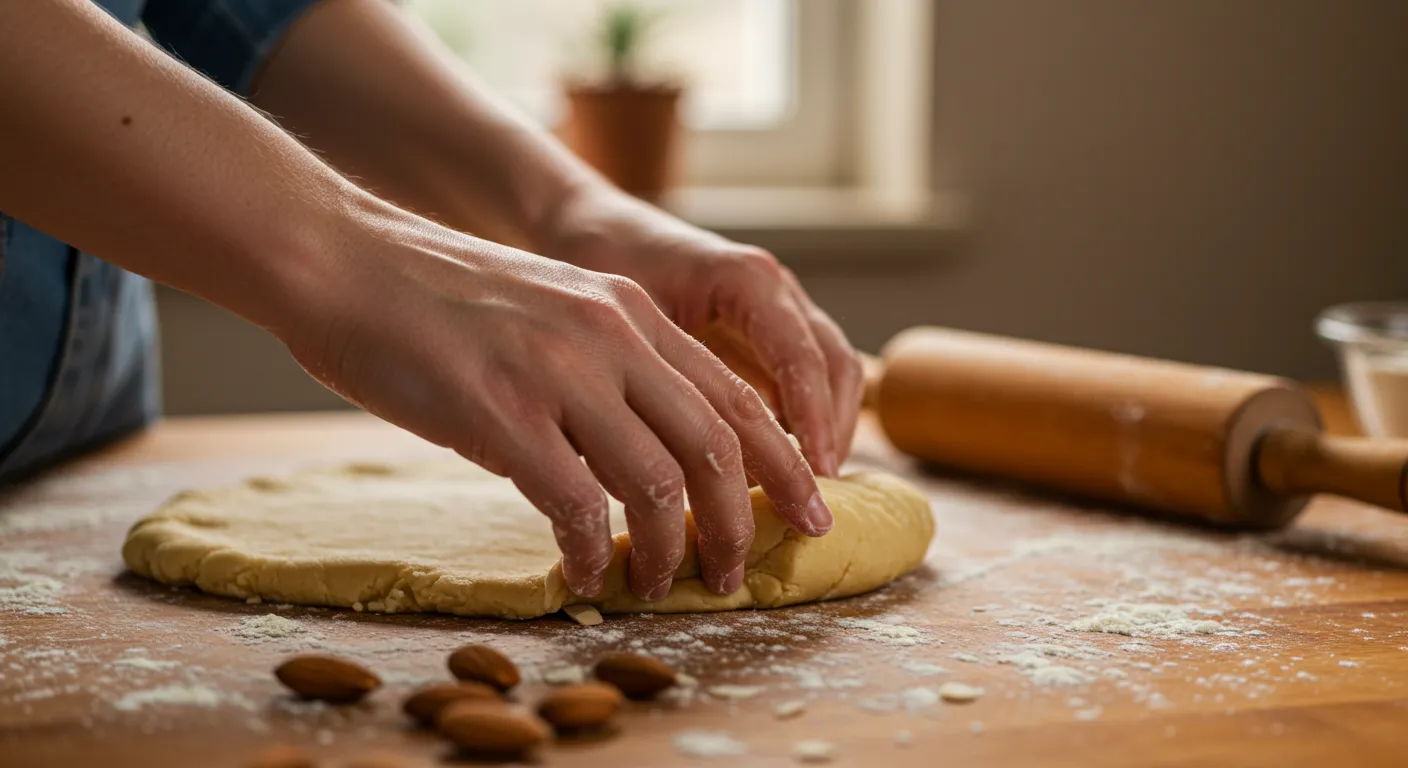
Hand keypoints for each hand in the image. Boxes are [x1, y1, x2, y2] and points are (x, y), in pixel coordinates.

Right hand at [280, 201, 833, 601]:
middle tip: (738, 572)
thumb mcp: (555, 311)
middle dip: (741, 522)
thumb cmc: (442, 299)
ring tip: (659, 585)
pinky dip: (590, 553)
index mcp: (632, 312)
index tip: (807, 514)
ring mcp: (558, 372)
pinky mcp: (500, 412)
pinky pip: (573, 505)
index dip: (785, 466)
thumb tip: (655, 459)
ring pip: (658, 484)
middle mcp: (611, 336)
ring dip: (667, 551)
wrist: (347, 261)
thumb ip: (613, 369)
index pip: (738, 399)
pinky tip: (584, 575)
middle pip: (719, 446)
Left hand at [540, 188, 865, 475]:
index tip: (815, 473)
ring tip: (802, 491)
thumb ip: (656, 379)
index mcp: (745, 279)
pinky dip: (806, 420)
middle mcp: (775, 289)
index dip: (813, 418)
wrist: (594, 225)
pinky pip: (807, 376)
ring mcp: (779, 306)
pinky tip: (778, 468)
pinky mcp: (769, 329)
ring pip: (833, 371)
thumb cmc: (601, 263)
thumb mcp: (621, 319)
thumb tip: (675, 468)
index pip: (800, 355)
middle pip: (834, 364)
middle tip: (814, 498)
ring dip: (827, 430)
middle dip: (832, 432)